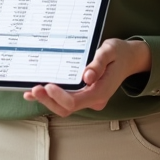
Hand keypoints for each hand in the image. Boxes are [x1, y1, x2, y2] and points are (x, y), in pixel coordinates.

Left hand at [23, 39, 150, 116]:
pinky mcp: (82, 94)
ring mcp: (88, 98)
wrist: (128, 59)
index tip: (48, 86)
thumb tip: (87, 76)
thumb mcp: (110, 51)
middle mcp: (93, 99)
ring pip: (64, 106)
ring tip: (31, 91)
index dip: (59, 96)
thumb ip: (99, 63)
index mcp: (100, 92)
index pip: (76, 101)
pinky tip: (35, 93)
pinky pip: (65, 100)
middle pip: (66, 107)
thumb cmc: (119, 54)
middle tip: (34, 89)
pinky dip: (50, 97)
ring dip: (47, 100)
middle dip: (48, 100)